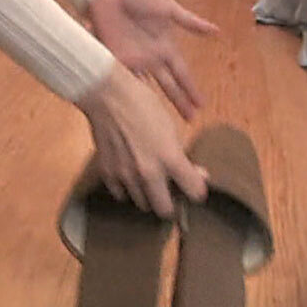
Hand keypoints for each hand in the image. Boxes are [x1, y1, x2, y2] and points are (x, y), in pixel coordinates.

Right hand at [76, 61, 207, 216]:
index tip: (194, 186)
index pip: (194, 193)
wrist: (108, 95)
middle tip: (171, 192)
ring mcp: (126, 176)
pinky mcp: (108, 174)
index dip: (197, 190)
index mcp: (170, 159)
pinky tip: (130, 176)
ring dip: (148, 196)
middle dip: (171, 204)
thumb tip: (199, 176)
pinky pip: (121, 194)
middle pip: (165, 210)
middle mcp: (149, 173)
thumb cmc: (143, 105)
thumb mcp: (171, 127)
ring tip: (150, 181)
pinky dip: (127, 189)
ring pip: (142, 204)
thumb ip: (183, 156)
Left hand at [87, 0, 217, 119]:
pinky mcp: (115, 59)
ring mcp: (133, 61)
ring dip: (154, 104)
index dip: (191, 90)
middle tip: (190, 120)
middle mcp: (151, 57)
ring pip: (146, 88)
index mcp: (166, 46)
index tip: (201, 106)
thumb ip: (189, 22)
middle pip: (168, 86)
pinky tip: (134, 108)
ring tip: (162, 121)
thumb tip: (216, 31)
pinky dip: (128, 93)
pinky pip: (122, 80)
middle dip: (179, 103)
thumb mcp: (167, 8)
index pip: (182, 73)